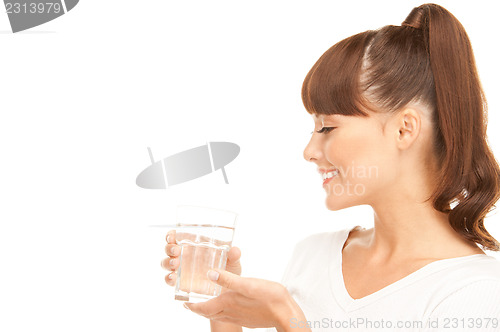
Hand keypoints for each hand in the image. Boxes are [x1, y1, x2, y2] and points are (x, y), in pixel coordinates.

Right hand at [161, 230, 241, 287]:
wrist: (229, 290)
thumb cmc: (229, 269)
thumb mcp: (233, 261)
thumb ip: (234, 255)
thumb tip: (235, 250)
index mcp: (195, 245)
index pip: (178, 236)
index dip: (171, 235)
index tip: (172, 236)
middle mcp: (185, 255)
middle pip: (169, 248)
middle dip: (169, 248)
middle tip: (176, 251)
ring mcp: (181, 269)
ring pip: (166, 263)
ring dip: (167, 262)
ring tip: (175, 264)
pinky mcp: (181, 282)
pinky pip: (170, 279)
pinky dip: (168, 278)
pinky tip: (173, 278)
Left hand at [184, 269, 309, 331]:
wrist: (286, 313)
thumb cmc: (269, 297)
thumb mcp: (248, 284)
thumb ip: (228, 279)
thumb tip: (209, 274)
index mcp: (228, 303)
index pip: (204, 308)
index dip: (193, 307)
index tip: (184, 303)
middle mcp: (231, 313)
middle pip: (210, 314)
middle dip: (199, 309)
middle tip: (191, 304)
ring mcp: (240, 318)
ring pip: (219, 316)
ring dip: (210, 311)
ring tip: (206, 304)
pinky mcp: (248, 319)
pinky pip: (230, 317)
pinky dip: (222, 312)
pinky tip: (229, 306)